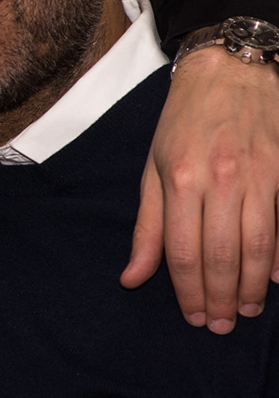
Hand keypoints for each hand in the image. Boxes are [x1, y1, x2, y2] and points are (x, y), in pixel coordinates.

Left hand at [122, 45, 278, 331]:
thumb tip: (132, 278)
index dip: (189, 290)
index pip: (183, 251)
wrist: (230, 71)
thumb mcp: (153, 168)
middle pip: (223, 255)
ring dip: (253, 286)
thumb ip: (147, 227)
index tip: (193, 316)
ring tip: (246, 310)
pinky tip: (275, 281)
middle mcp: (220, 180)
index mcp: (181, 179)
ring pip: (259, 246)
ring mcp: (258, 176)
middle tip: (220, 325)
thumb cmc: (183, 123)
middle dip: (221, 298)